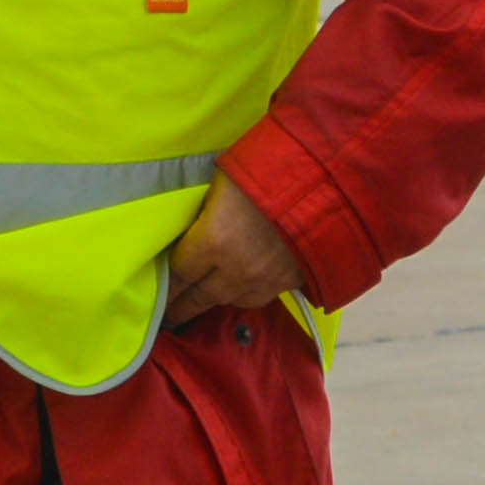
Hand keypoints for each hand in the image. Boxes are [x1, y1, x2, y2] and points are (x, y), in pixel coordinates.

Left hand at [160, 177, 305, 324]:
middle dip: (181, 307)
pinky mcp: (291, 282)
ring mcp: (265, 280)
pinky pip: (260, 296)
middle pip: (199, 298)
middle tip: (168, 316)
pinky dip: (246, 293)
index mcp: (212, 242)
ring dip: (215, 299)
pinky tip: (241, 287)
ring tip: (203, 299)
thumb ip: (204, 214)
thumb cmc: (269, 168)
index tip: (156, 295)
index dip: (165, 287)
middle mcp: (236, 270)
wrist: (329, 180)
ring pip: (230, 301)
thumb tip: (191, 229)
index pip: (177, 274)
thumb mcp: (222, 185)